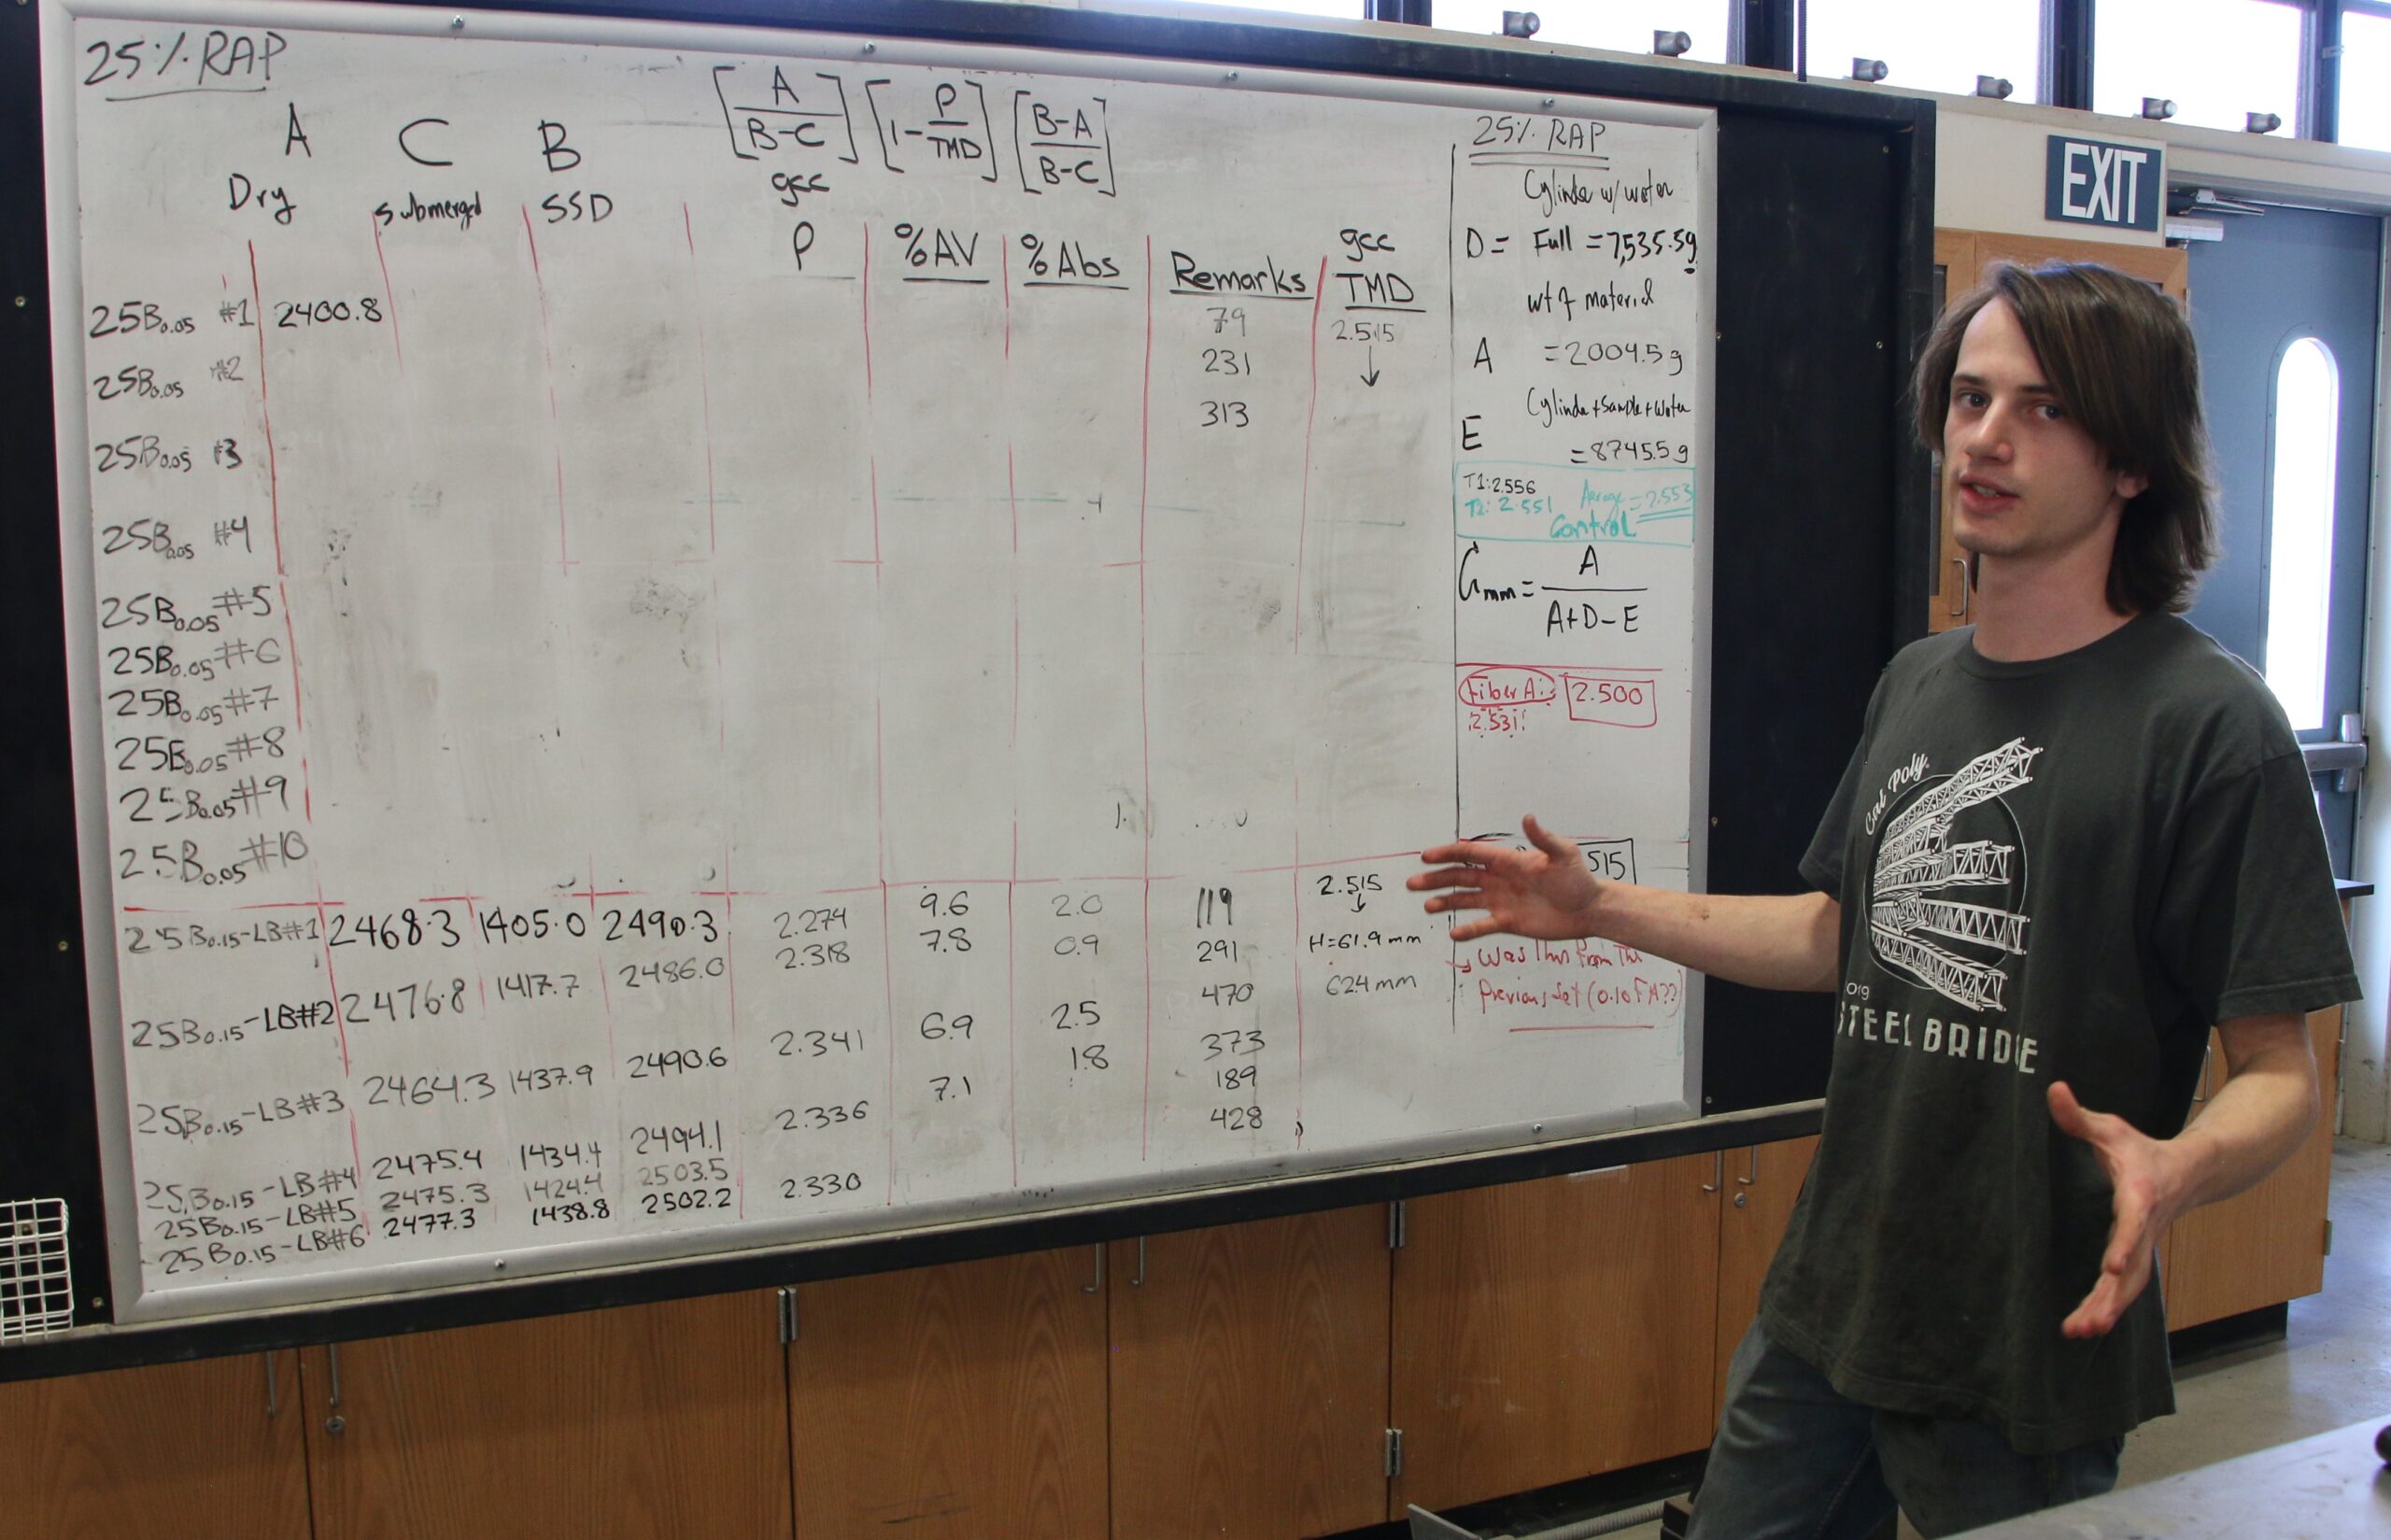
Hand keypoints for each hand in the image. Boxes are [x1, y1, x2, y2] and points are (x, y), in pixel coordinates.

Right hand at [1406, 814, 1600, 942]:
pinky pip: (1482, 926)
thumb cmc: (1579, 879)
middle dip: (1437, 879)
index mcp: (1508, 861)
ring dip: (1445, 902)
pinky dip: (1468, 930)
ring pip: (1466, 900)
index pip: (1471, 854)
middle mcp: (1500, 879)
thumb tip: (1527, 818)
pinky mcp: (1509, 922)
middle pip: (1461, 877)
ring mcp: (1502, 901)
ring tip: (1427, 907)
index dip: (1447, 854)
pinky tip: (1453, 934)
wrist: (1590, 910)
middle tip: (1412, 883)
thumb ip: (1543, 839)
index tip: (1426, 857)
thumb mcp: (1564, 855)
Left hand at [2048, 1080, 2186, 1338]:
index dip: (2123, 1245)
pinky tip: (2085, 1328)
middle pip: (2132, 1270)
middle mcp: (2145, 1228)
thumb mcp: (2110, 1128)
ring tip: (2080, 1332)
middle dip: (2111, 1297)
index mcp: (2140, 1196)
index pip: (2133, 1224)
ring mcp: (2143, 1247)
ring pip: (2129, 1287)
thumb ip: (2078, 1116)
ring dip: (2107, 1310)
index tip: (2110, 1267)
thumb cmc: (2141, 1150)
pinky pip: (2124, 1289)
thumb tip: (2053, 1088)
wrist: (2190, 1171)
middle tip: (2089, 1323)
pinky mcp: (2136, 1258)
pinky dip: (2107, 1307)